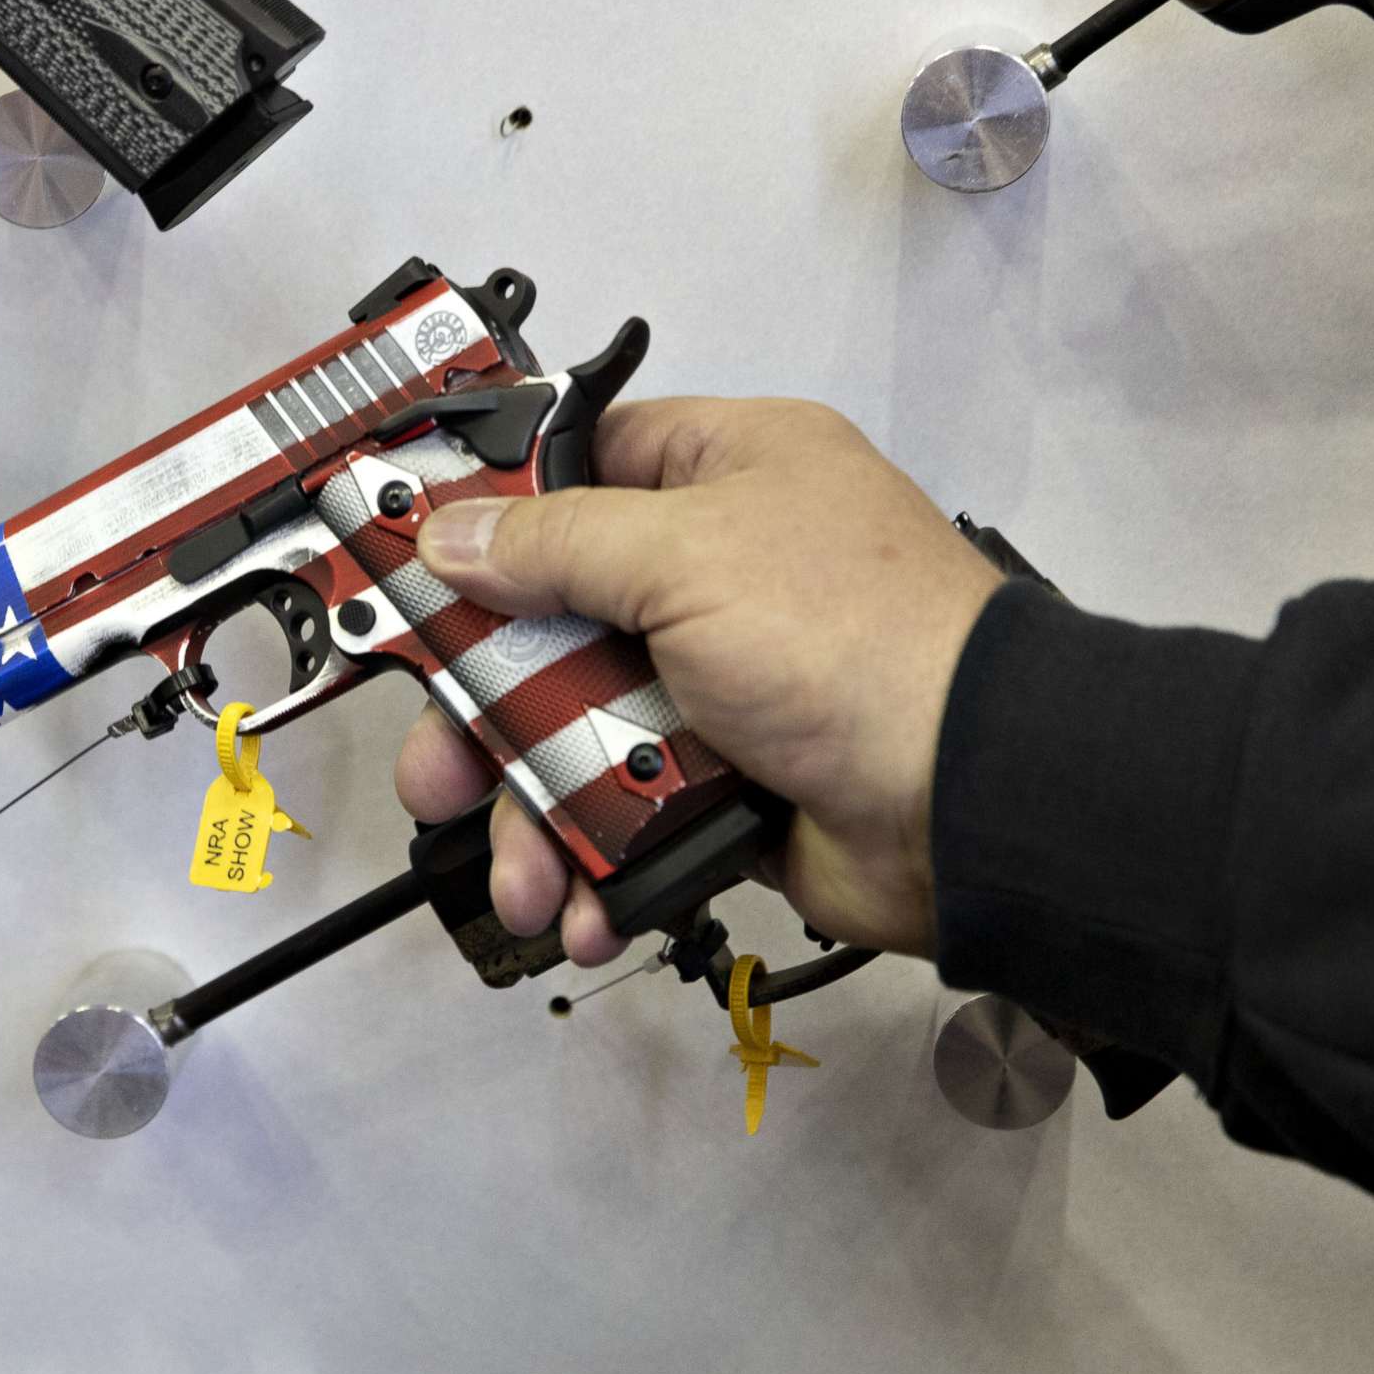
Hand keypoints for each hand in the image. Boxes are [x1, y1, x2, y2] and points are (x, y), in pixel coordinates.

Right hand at [392, 398, 1001, 965]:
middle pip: (549, 626)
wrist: (971, 804)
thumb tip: (449, 533)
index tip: (401, 568)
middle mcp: (717, 571)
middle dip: (483, 714)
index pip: (575, 467)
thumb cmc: (849, 640)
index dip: (484, 517)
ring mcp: (720, 683)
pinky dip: (597, 864)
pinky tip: (581, 906)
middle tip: (431, 773)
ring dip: (535, 816)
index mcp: (725, 473)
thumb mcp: (688, 556)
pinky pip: (627, 812)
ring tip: (521, 883)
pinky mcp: (727, 781)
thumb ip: (555, 544)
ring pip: (576, 735)